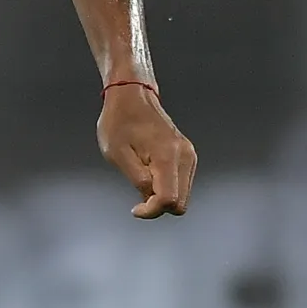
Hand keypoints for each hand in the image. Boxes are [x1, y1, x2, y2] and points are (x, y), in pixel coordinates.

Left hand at [98, 82, 194, 218]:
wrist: (132, 96)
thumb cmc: (120, 122)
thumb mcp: (117, 154)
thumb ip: (137, 179)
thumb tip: (151, 198)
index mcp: (168, 156)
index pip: (169, 200)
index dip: (151, 211)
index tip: (134, 208)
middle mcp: (185, 156)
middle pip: (180, 203)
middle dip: (158, 206)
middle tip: (137, 196)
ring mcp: (188, 155)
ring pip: (182, 196)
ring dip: (162, 196)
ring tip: (142, 177)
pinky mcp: (187, 155)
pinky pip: (181, 184)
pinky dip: (166, 187)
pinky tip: (150, 173)